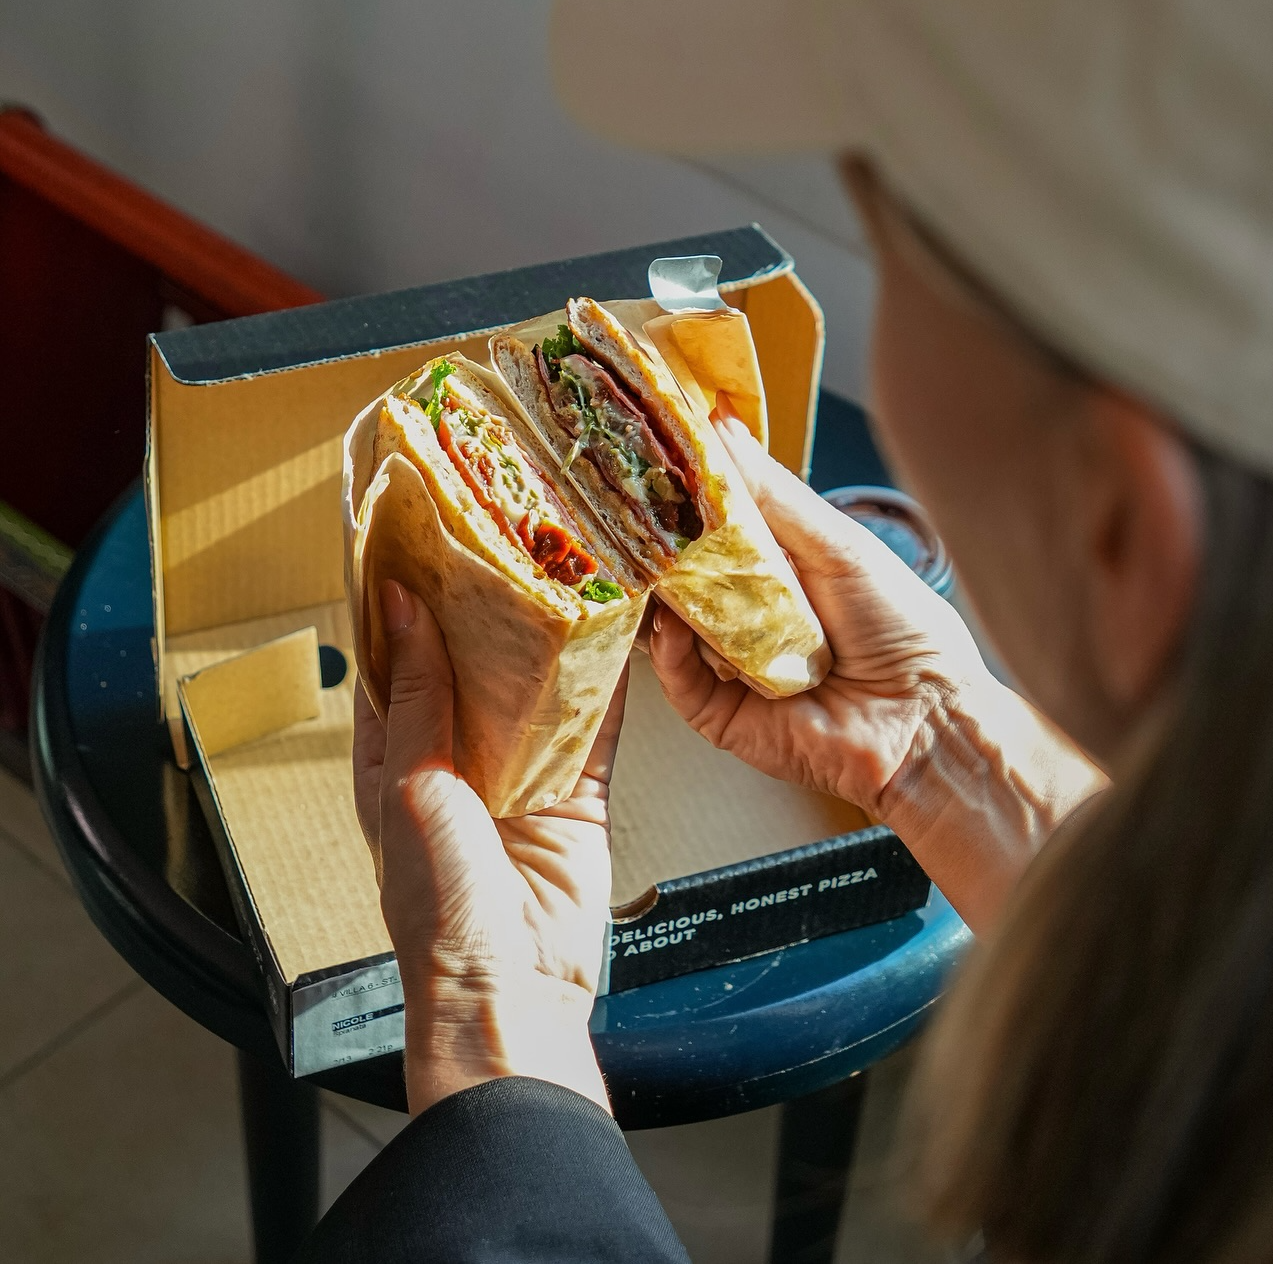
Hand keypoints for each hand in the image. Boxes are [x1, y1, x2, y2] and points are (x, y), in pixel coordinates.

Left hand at [353, 580, 618, 1115]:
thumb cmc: (436, 905)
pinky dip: (607, 685)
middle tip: (510, 537)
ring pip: (537, 689)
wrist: (510, 992)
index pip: (399, 664)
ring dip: (551, 638)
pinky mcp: (578, 794)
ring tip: (568, 569)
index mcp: (395, 758)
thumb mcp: (409, 787)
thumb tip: (402, 607)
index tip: (424, 542)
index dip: (408, 606)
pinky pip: (595, 729)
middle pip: (473, 666)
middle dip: (489, 610)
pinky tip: (620, 634)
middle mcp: (457, 759)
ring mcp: (521, 775)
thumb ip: (418, 697)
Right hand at [646, 416, 1104, 933]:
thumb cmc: (900, 627)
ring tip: (643, 561)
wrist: (928, 720)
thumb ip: (772, 493)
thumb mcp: (834, 542)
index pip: (711, 526)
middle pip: (682, 573)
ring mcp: (731, 664)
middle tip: (629, 511)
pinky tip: (674, 624)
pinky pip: (678, 681)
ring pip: (670, 623)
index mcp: (779, 567)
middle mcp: (749, 613)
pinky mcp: (721, 714)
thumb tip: (722, 429)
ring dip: (657, 594)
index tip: (651, 464)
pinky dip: (670, 651)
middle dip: (657, 544)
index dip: (681, 499)